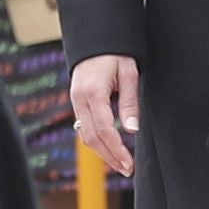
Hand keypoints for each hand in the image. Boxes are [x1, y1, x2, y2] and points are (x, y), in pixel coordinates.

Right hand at [69, 53, 141, 180]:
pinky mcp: (77, 103)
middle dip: (109, 157)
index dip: (116, 149)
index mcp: (93, 92)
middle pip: (91, 137)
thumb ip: (129, 102)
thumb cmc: (115, 53)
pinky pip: (83, 128)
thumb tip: (132, 130)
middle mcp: (80, 99)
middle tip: (127, 170)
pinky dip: (96, 142)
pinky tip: (109, 149)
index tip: (129, 163)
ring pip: (85, 135)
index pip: (103, 128)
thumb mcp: (129, 73)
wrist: (96, 38)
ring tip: (120, 165)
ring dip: (102, 153)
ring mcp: (76, 101)